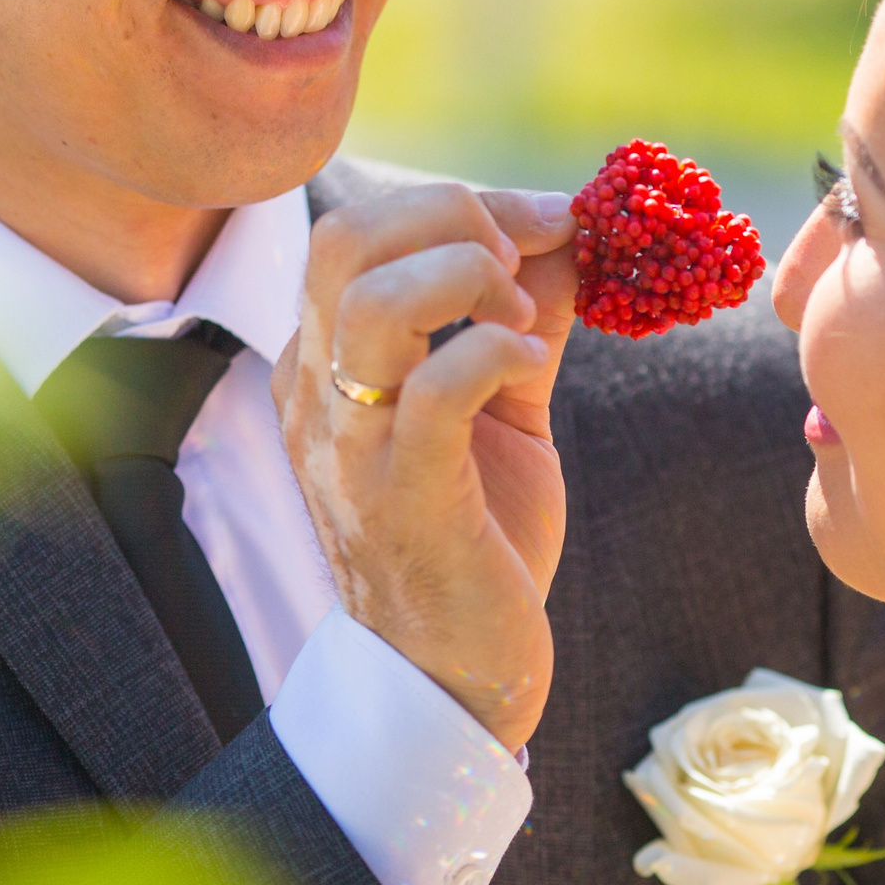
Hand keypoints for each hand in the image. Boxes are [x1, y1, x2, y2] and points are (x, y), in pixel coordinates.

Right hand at [273, 184, 578, 750]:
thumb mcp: (499, 407)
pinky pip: (436, 389)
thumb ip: (520, 318)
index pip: (357, 232)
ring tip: (522, 315)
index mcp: (322, 363)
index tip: (547, 220)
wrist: (455, 680)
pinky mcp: (404, 499)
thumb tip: (570, 232)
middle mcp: (315, 394)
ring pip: (374, 301)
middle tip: (523, 260)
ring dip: (467, 277)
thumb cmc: (478, 537)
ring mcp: (351, 447)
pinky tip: (531, 361)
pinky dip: (496, 349)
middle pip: (343, 240)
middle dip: (451, 218)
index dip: (460, 205)